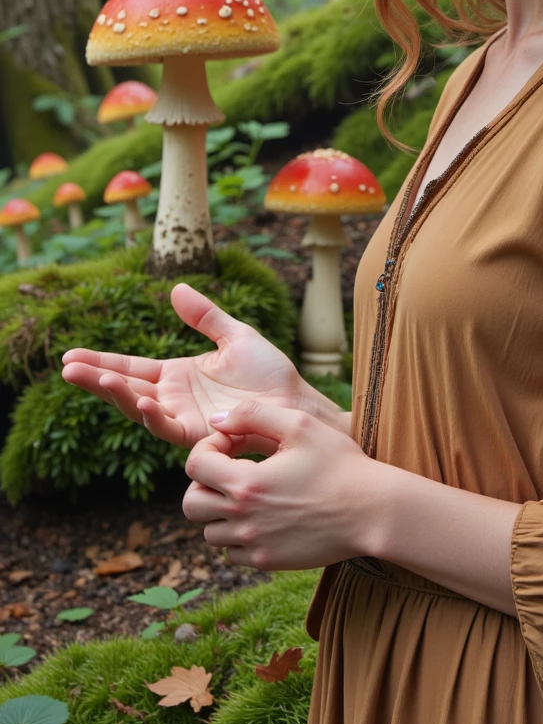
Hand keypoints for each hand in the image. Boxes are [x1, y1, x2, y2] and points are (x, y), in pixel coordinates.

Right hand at [61, 283, 351, 449]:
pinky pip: (169, 427)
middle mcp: (174, 398)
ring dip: (118, 395)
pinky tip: (143, 400)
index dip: (101, 362)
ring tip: (97, 379)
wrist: (295, 402)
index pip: (131, 367)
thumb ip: (206, 316)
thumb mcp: (236, 336)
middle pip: (125, 388)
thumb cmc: (270, 375)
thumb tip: (175, 289)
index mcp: (178, 375)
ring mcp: (184, 418)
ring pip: (141, 409)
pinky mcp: (199, 434)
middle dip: (95, 379)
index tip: (69, 357)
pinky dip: (154, 415)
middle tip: (66, 368)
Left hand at [182, 399, 378, 569]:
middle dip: (204, 483)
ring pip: (210, 532)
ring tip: (248, 495)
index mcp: (247, 483)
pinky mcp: (267, 561)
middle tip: (230, 472)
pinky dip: (237, 536)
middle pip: (192, 504)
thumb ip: (253, 415)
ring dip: (220, 512)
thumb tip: (217, 419)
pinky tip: (262, 517)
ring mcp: (254, 544)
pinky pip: (232, 553)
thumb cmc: (340, 464)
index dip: (207, 447)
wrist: (371, 511)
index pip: (195, 466)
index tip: (232, 443)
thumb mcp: (301, 426)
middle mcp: (244, 518)